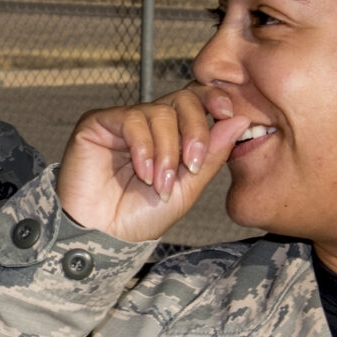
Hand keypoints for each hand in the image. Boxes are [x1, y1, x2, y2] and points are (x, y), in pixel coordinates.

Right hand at [56, 84, 252, 240]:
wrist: (103, 237)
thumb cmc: (140, 218)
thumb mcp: (188, 188)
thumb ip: (212, 155)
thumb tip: (240, 120)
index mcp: (171, 134)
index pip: (195, 100)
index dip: (213, 99)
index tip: (227, 114)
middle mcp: (148, 123)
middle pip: (182, 99)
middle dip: (195, 131)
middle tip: (192, 166)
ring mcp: (122, 122)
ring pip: (160, 112)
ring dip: (166, 152)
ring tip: (159, 184)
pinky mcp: (97, 124)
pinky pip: (131, 119)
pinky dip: (144, 147)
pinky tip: (142, 172)